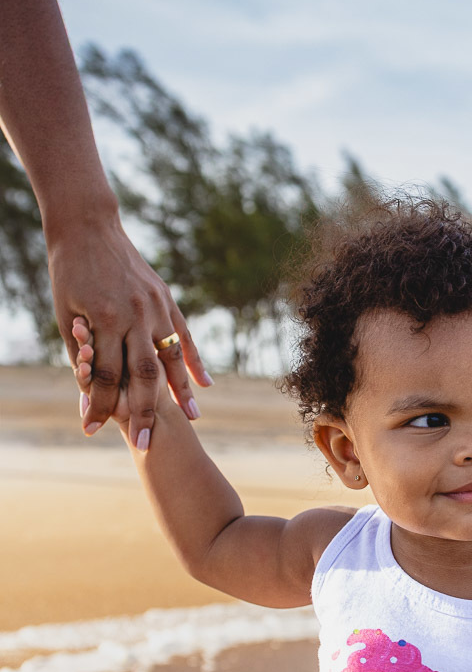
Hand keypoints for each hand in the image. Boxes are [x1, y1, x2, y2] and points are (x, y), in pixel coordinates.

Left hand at [50, 214, 210, 446]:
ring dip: (180, 391)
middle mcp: (134, 314)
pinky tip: (205, 384)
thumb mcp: (66, 314)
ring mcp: (154, 306)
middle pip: (142, 374)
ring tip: (190, 419)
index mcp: (104, 319)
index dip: (98, 404)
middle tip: (147, 444)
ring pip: (170, 357)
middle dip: (144, 412)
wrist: (88, 227)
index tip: (93, 430)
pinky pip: (185, 335)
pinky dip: (195, 361)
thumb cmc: (69, 273)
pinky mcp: (166, 299)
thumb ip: (82, 352)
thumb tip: (90, 392)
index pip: (105, 374)